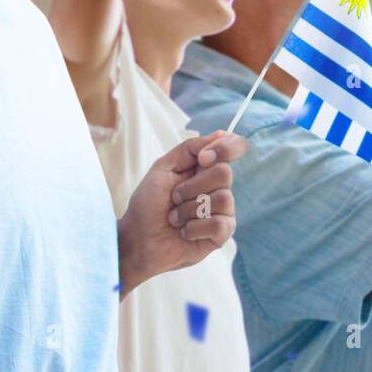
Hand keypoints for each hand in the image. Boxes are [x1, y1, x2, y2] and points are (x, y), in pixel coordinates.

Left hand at [118, 130, 244, 293]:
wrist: (138, 238)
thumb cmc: (148, 204)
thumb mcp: (163, 168)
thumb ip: (191, 148)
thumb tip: (223, 133)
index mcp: (205, 167)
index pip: (233, 148)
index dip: (226, 149)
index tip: (203, 158)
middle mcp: (217, 187)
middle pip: (224, 173)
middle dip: (191, 187)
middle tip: (174, 198)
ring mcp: (222, 211)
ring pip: (223, 199)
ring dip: (189, 210)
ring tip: (175, 218)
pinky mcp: (221, 234)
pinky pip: (220, 224)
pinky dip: (195, 228)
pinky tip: (185, 232)